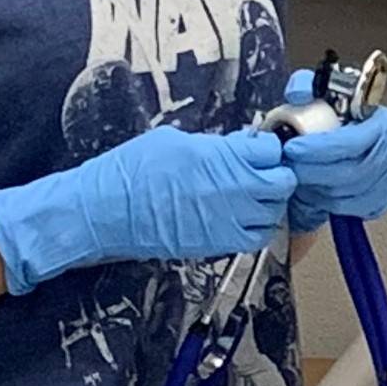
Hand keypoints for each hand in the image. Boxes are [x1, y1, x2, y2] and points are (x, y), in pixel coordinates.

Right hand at [0, 124, 296, 295]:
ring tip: (253, 196)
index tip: (260, 149)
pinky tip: (242, 218)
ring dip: (270, 204)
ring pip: (274, 213)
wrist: (103, 212)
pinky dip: (257, 228)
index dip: (268, 149)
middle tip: (262, 172)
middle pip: (282, 183)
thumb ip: (214, 145)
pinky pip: (256, 238)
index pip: (271, 150)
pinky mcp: (218, 244)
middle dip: (277, 175)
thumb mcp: (175, 141)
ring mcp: (227, 220)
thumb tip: (238, 145)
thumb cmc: (131, 170)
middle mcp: (231, 189)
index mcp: (220, 157)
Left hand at [277, 72, 386, 230]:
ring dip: (317, 189)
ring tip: (301, 175)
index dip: (320, 149)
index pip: (353, 142)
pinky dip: (328, 203)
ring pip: (347, 194)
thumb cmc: (333, 119)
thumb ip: (304, 87)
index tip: (293, 149)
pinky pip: (350, 209)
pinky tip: (316, 188)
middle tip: (289, 166)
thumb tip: (299, 94)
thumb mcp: (318, 94)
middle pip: (349, 172)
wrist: (344, 141)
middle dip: (312, 172)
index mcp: (382, 122)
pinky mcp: (382, 199)